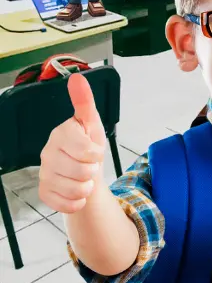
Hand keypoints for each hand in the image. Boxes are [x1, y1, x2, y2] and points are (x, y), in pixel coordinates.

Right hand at [39, 74, 105, 213]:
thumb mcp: (92, 123)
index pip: (88, 150)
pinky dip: (78, 202)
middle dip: (93, 171)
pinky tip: (76, 192)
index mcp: (60, 134)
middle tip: (88, 165)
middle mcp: (47, 153)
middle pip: (82, 171)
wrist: (84, 172)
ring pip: (76, 189)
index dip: (97, 153)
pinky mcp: (45, 193)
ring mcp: (44, 174)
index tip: (94, 150)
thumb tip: (76, 78)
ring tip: (83, 178)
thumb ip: (85, 102)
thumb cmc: (88, 145)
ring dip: (87, 187)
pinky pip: (67, 204)